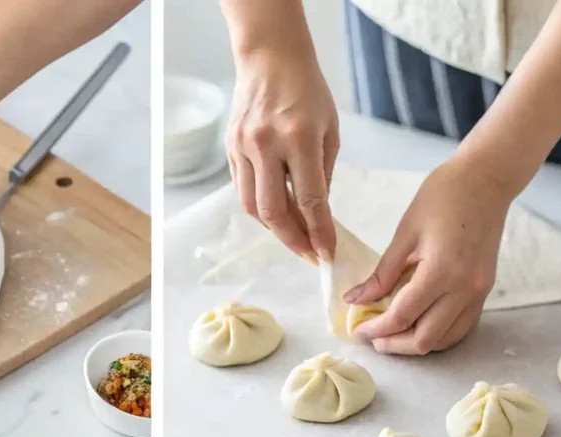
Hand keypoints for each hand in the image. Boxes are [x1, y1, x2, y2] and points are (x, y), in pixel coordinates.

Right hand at [225, 51, 339, 261]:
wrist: (270, 58)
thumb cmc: (308, 91)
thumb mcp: (330, 130)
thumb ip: (323, 174)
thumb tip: (317, 215)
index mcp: (300, 138)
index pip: (311, 199)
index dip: (319, 232)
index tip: (327, 253)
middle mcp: (267, 144)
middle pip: (274, 210)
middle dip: (293, 239)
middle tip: (309, 254)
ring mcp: (243, 147)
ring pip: (253, 206)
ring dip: (274, 227)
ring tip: (294, 235)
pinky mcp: (230, 148)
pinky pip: (243, 189)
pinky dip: (260, 206)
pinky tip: (276, 211)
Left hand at [344, 158, 509, 354]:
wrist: (487, 179)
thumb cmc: (443, 196)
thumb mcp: (405, 233)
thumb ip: (382, 273)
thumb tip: (355, 300)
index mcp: (442, 271)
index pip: (403, 316)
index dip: (376, 329)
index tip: (357, 331)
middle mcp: (465, 289)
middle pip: (425, 339)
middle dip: (395, 344)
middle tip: (372, 337)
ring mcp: (479, 293)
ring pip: (446, 339)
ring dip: (416, 343)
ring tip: (392, 334)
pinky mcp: (485, 291)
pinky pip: (461, 327)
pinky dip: (438, 334)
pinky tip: (418, 325)